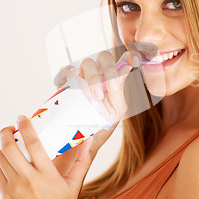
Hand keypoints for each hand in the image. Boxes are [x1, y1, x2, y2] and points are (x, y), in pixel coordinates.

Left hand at [0, 115, 117, 198]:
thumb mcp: (75, 185)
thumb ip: (83, 161)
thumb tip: (90, 140)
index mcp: (46, 175)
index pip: (33, 144)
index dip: (26, 127)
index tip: (23, 118)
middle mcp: (28, 179)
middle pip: (8, 148)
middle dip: (6, 133)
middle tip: (11, 127)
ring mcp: (13, 187)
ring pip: (1, 158)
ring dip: (4, 148)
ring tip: (12, 144)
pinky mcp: (5, 194)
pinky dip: (1, 163)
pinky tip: (10, 162)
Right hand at [50, 50, 140, 175]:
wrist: (80, 143)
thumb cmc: (101, 125)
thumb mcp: (116, 110)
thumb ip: (120, 90)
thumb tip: (125, 68)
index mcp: (114, 79)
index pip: (123, 60)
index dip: (130, 55)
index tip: (134, 59)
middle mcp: (99, 74)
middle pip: (105, 57)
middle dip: (110, 69)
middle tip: (111, 88)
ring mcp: (82, 77)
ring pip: (87, 63)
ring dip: (93, 77)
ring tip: (95, 97)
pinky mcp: (65, 83)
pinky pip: (65, 71)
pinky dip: (69, 70)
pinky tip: (74, 76)